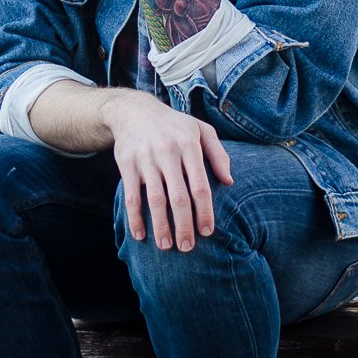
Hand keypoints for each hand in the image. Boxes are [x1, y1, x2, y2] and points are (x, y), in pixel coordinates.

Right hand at [100, 90, 233, 248]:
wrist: (134, 111)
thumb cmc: (174, 125)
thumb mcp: (201, 130)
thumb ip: (218, 154)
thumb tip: (229, 182)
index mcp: (189, 145)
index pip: (200, 185)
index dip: (204, 211)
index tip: (207, 231)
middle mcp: (168, 152)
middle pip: (178, 197)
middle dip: (184, 225)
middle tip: (188, 247)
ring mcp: (146, 160)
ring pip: (155, 199)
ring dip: (161, 226)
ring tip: (167, 246)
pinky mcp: (127, 165)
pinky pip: (132, 196)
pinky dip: (135, 218)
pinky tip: (140, 235)